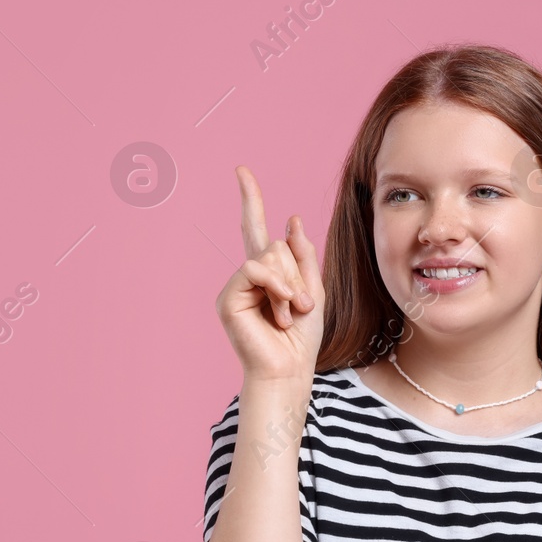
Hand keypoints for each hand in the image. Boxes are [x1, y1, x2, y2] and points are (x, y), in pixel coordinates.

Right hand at [214, 166, 324, 384]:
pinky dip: (276, 287)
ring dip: (290, 286)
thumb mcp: (313, 290)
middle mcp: (248, 276)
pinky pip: (255, 269)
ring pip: (269, 255)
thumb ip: (303, 256)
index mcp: (268, 272)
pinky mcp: (228, 297)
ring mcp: (236, 285)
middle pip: (276, 245)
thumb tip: (292, 219)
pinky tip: (280, 312)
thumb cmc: (302, 339)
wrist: (290, 370)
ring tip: (289, 314)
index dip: (250, 200)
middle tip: (300, 307)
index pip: (255, 229)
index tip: (241, 171)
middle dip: (297, 275)